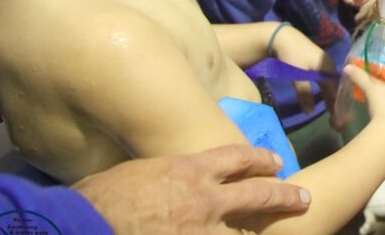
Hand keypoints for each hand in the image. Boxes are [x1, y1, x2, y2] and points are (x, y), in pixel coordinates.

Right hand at [73, 144, 309, 233]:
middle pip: (258, 193)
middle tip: (304, 198)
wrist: (80, 226)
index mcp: (188, 170)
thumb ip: (165, 176)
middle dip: (284, 196)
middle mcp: (204, 199)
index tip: (274, 161)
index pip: (236, 157)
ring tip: (284, 230)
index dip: (259, 158)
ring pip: (248, 231)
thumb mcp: (137, 173)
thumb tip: (171, 180)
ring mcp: (202, 230)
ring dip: (265, 231)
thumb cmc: (98, 199)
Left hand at [270, 24, 340, 126]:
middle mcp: (330, 67)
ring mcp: (324, 65)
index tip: (338, 121)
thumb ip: (305, 93)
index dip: (338, 106)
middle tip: (336, 121)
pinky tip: (325, 98)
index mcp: (329, 68)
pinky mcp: (317, 64)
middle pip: (336, 89)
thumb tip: (310, 112)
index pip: (337, 91)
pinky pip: (326, 82)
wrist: (282, 36)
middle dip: (337, 104)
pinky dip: (327, 92)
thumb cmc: (292, 54)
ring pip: (331, 85)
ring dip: (332, 99)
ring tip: (332, 113)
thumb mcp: (298, 75)